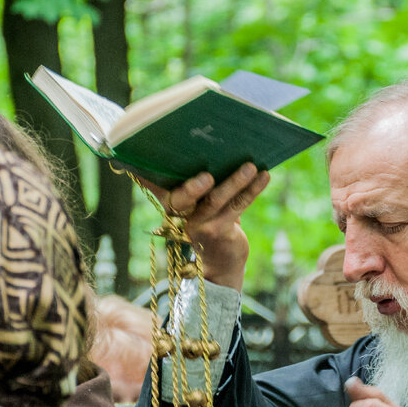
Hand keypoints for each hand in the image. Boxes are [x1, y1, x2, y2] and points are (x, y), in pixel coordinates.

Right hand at [141, 164, 269, 288]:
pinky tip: (265, 176)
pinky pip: (237, 205)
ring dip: (235, 181)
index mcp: (167, 201)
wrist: (219, 261)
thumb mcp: (195, 201)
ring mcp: (198, 225)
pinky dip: (252, 189)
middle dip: (192, 187)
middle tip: (207, 176)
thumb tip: (216, 144)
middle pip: (181, 199)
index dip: (145, 174)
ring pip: (216, 199)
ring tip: (251, 166)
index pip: (152, 184)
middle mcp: (177, 214)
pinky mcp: (219, 231)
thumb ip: (194, 179)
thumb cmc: (208, 219)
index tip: (142, 164)